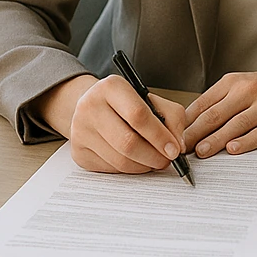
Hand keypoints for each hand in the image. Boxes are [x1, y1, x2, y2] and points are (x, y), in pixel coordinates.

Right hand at [38, 74, 189, 173]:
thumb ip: (172, 117)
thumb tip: (178, 145)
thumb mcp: (150, 99)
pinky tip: (136, 161)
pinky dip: (130, 169)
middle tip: (167, 160)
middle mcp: (90, 107)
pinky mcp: (79, 152)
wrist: (92, 106)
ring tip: (154, 160)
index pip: (138, 115)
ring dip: (144, 166)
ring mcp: (81, 131)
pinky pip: (111, 169)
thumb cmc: (126, 103)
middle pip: (128, 142)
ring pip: (120, 160)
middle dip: (154, 156)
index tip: (174, 150)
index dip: (159, 136)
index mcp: (110, 87)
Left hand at [183, 55, 256, 157]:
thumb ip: (220, 102)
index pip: (202, 104)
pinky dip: (245, 141)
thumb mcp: (244, 84)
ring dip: (215, 140)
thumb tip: (192, 125)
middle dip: (194, 134)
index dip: (185, 123)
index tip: (172, 137)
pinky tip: (233, 149)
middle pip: (215, 115)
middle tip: (180, 150)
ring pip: (234, 124)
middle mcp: (247, 91)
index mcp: (233, 82)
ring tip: (200, 153)